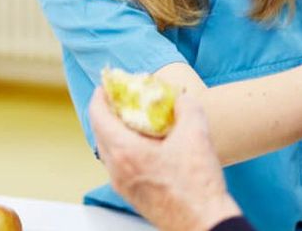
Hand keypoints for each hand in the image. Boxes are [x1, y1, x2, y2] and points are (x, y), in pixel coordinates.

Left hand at [89, 87, 241, 230]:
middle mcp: (116, 170)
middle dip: (110, 112)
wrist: (203, 223)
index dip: (100, 96)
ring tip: (138, 120)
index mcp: (124, 152)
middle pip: (100, 132)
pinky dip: (126, 148)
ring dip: (118, 131)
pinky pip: (119, 164)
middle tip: (124, 99)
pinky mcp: (132, 195)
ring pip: (109, 150)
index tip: (107, 85)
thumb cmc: (197, 186)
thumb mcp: (197, 134)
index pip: (98, 116)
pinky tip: (149, 145)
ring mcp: (122, 185)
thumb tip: (179, 97)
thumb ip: (186, 107)